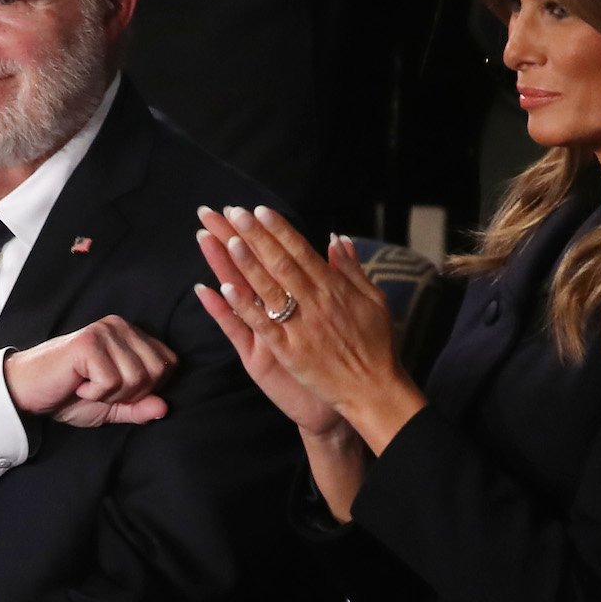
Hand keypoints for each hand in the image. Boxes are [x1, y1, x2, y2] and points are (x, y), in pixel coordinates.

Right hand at [2, 315, 175, 427]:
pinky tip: (78, 384)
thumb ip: (140, 407)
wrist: (27, 393)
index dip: (148, 388)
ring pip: (137, 377)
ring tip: (87, 386)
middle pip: (158, 370)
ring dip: (111, 395)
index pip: (169, 363)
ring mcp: (104, 331)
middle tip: (101, 389)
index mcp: (131, 334)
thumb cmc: (68, 396)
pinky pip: (112, 381)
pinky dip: (95, 393)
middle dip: (132, 393)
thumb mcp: (112, 407)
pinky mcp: (88, 343)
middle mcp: (120, 326)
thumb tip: (165, 408)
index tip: (117, 390)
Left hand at [201, 205, 422, 452]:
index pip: (301, 251)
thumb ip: (352, 269)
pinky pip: (262, 325)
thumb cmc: (376, 345)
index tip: (259, 210)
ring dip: (246, 263)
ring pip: (268, 289)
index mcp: (334, 288)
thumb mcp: (373, 300)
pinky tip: (224, 289)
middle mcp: (316, 302)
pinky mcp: (289, 352)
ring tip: (227, 239)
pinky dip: (244, 307)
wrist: (374, 390)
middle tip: (233, 212)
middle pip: (280, 262)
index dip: (279, 229)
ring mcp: (301, 327)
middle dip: (256, 236)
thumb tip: (338, 238)